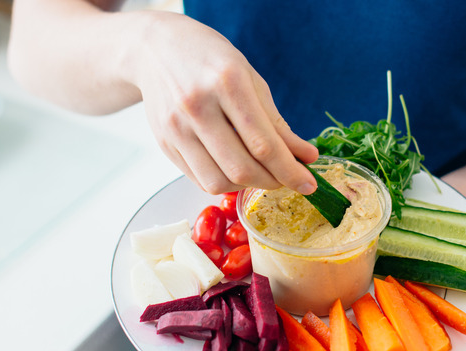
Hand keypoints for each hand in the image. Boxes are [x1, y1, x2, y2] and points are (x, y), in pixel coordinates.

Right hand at [129, 11, 317, 194]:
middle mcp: (198, 106)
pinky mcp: (165, 143)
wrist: (157, 49)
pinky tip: (236, 168)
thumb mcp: (251, 80)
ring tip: (262, 173)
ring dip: (248, 185)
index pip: (264, 144)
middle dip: (273, 182)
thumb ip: (277, 123)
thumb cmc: (211, 61)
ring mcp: (177, 128)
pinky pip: (200, 179)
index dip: (290, 170)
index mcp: (227, 83)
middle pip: (242, 168)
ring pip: (219, 181)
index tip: (309, 183)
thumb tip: (306, 157)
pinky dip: (225, 181)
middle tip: (288, 180)